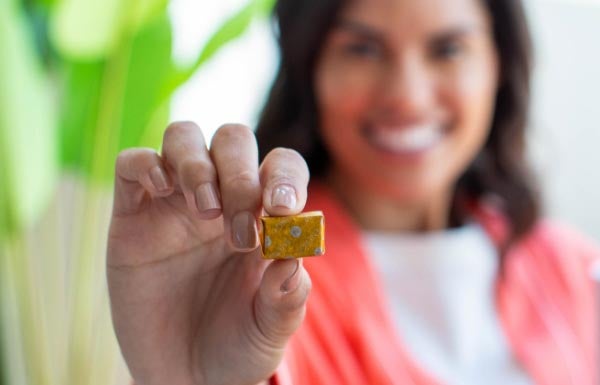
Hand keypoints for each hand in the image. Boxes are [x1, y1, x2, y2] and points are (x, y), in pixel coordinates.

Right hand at [107, 122, 310, 384]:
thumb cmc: (236, 345)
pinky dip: (146, 164)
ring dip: (198, 164)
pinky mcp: (133, 214)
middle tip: (241, 232)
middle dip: (240, 175)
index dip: (284, 177)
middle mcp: (221, 198)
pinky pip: (133, 164)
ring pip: (184, 137)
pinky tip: (162, 192)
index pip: (280, 167)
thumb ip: (286, 297)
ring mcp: (175, 202)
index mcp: (262, 216)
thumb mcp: (269, 330)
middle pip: (233, 140)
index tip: (283, 209)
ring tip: (205, 213)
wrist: (183, 375)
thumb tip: (293, 256)